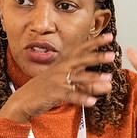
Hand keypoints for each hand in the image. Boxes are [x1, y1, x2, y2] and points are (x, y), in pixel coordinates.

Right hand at [0, 33, 116, 122]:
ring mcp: (57, 80)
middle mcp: (60, 68)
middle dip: (97, 57)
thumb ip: (89, 85)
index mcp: (63, 62)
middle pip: (81, 60)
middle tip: (112, 54)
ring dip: (94, 78)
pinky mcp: (54, 93)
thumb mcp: (69, 84)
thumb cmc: (47, 89)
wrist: (24, 99)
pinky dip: (81, 99)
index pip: (81, 49)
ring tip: (109, 80)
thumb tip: (109, 84)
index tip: (109, 36)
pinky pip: (70, 96)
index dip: (94, 42)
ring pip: (78, 78)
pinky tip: (93, 102)